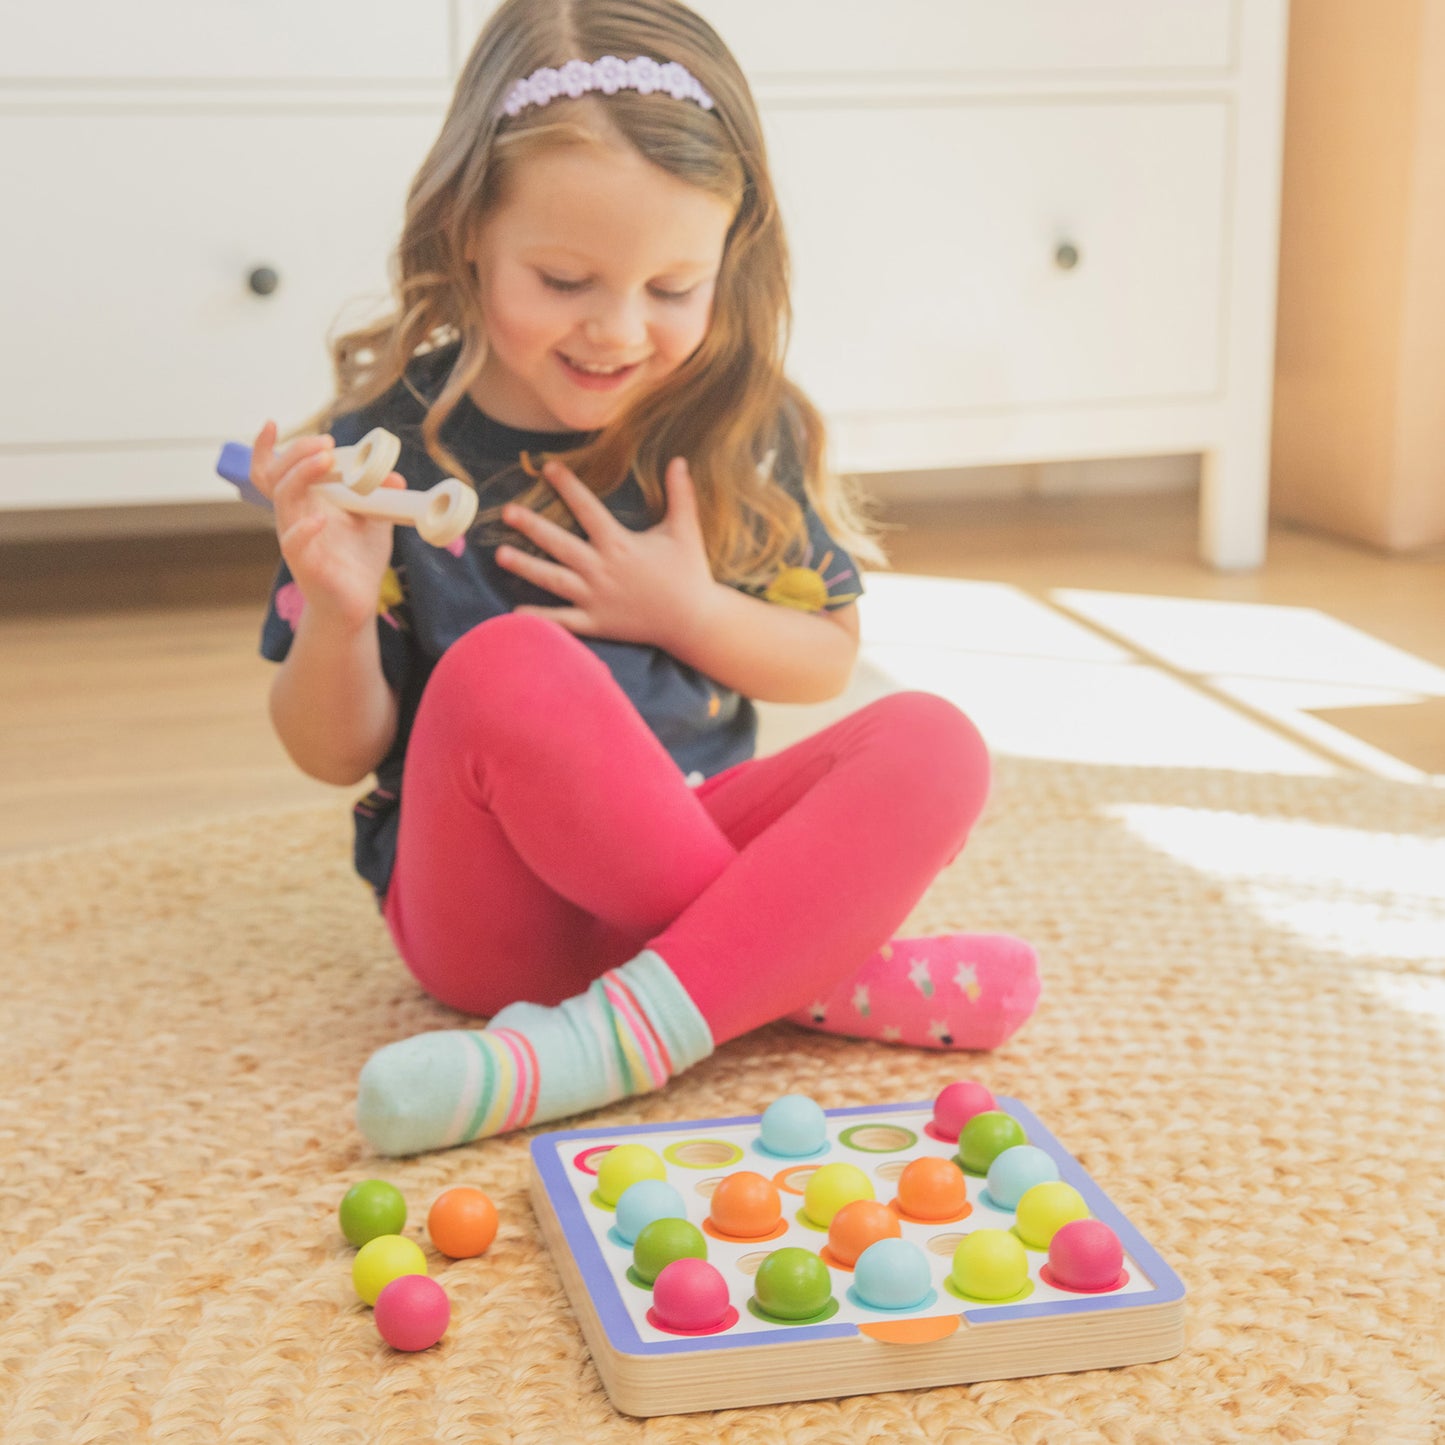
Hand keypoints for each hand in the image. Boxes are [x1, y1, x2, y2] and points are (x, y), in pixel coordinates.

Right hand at [250, 420, 403, 632]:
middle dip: (297, 453)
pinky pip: (293, 543)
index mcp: (306, 501)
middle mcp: (294, 516)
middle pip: (276, 477)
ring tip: (326, 460)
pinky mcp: (304, 564)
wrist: (357, 603)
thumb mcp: (373, 520)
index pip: (274, 471)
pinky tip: (320, 519)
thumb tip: (395, 475)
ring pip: (283, 501)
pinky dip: (304, 528)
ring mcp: (295, 539)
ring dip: (302, 476)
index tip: (271, 423)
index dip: (266, 448)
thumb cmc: (358, 559)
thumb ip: (380, 495)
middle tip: (326, 443)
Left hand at [496, 457, 718, 651]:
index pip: (587, 509)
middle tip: (507, 512)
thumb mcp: (685, 530)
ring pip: (553, 580)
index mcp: (619, 543)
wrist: (693, 621)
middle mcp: (601, 569)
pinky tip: (514, 612)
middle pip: (559, 543)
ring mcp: (595, 598)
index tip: (547, 468)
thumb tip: (679, 460)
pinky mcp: (596, 622)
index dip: (567, 486)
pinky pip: (562, 621)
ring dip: (525, 567)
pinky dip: (539, 618)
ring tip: (500, 555)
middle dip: (532, 526)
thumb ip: (680, 495)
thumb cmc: (689, 573)